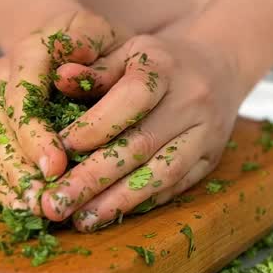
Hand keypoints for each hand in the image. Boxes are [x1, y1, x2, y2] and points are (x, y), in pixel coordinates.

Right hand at [0, 11, 124, 214]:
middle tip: (41, 201)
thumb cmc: (92, 38)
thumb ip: (87, 41)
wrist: (61, 34)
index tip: (57, 167)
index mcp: (27, 53)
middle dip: (18, 168)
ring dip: (3, 180)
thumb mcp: (97, 29)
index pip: (23, 99)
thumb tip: (70, 71)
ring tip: (25, 210)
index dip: (36, 136)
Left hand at [39, 33, 244, 230]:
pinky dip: (141, 203)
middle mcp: (192, 100)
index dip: (94, 127)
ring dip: (118, 201)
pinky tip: (111, 214)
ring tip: (80, 221)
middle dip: (93, 178)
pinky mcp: (211, 159)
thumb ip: (93, 70)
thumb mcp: (126, 52)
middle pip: (142, 144)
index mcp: (165, 66)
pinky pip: (175, 186)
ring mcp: (206, 133)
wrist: (218, 67)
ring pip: (162, 174)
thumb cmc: (157, 61)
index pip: (131, 99)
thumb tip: (57, 80)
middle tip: (54, 203)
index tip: (57, 152)